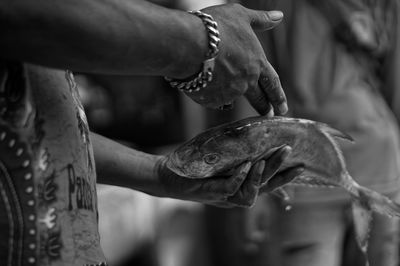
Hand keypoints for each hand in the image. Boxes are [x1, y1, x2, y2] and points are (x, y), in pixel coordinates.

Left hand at [155, 146, 302, 207]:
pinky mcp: (210, 193)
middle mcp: (235, 195)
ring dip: (259, 177)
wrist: (168, 175)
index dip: (285, 178)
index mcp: (240, 186)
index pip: (268, 184)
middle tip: (288, 151)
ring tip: (263, 161)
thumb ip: (234, 150)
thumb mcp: (218, 157)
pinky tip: (245, 164)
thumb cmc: (195, 166)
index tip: (301, 166)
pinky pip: (230, 189)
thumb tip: (250, 130)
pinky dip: (240, 177)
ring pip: (250, 194)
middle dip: (279, 172)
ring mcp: (223, 197)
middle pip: (264, 188)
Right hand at [185, 4, 286, 114]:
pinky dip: (210, 94)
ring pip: (231, 98)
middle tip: (267, 114)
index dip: (279, 96)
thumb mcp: (240, 16)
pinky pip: (212, 100)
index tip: (283, 109)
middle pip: (258, 99)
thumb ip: (260, 19)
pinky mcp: (211, 100)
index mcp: (257, 64)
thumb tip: (279, 16)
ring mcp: (229, 94)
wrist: (190, 44)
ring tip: (218, 85)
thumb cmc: (216, 27)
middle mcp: (246, 82)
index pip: (272, 83)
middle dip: (263, 107)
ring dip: (228, 95)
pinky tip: (202, 83)